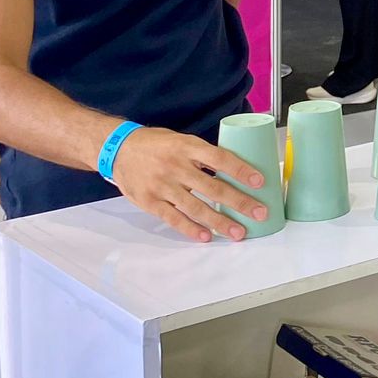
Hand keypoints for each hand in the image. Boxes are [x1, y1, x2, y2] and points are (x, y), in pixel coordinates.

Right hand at [109, 127, 269, 242]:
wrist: (117, 149)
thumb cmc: (156, 145)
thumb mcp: (181, 141)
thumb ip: (203, 155)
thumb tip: (236, 171)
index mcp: (187, 147)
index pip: (220, 158)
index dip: (241, 170)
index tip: (260, 182)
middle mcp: (175, 166)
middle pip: (213, 188)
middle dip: (240, 202)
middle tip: (260, 213)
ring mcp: (161, 186)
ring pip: (196, 207)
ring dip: (220, 222)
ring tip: (239, 232)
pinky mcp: (149, 202)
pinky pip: (173, 218)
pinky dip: (191, 229)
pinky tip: (206, 236)